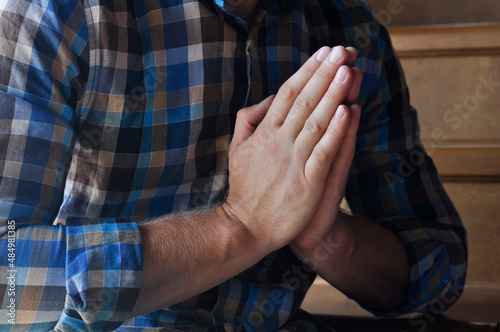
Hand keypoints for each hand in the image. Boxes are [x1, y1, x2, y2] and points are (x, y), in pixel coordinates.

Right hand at [223, 46, 355, 252]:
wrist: (247, 227)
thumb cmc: (245, 188)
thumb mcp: (236, 149)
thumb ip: (248, 120)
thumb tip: (267, 99)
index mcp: (263, 133)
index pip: (287, 94)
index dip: (306, 71)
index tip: (323, 53)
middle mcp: (278, 143)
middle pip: (304, 101)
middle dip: (324, 74)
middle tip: (341, 51)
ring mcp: (293, 162)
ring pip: (315, 121)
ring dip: (332, 94)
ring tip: (347, 70)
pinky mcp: (307, 183)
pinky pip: (323, 152)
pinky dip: (335, 131)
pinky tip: (346, 111)